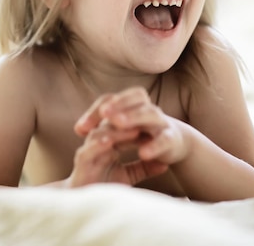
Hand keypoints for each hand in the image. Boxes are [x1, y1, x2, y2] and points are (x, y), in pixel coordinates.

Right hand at [68, 118, 167, 187]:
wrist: (84, 205)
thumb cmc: (103, 186)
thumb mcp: (128, 176)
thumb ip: (143, 168)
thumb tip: (165, 164)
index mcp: (109, 141)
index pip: (122, 124)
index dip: (137, 120)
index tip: (156, 119)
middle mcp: (97, 141)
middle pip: (111, 123)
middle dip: (127, 118)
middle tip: (145, 115)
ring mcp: (88, 150)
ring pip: (101, 133)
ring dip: (116, 131)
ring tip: (134, 129)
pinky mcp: (80, 162)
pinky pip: (88, 150)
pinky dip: (98, 144)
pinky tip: (109, 142)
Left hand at [75, 86, 191, 165]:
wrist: (175, 142)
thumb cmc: (141, 133)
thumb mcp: (121, 129)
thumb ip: (103, 127)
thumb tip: (78, 129)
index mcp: (132, 105)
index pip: (111, 100)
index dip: (95, 111)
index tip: (80, 129)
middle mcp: (146, 109)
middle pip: (134, 99)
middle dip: (117, 105)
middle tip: (103, 114)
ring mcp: (161, 122)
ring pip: (149, 113)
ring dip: (133, 116)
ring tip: (118, 123)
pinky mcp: (172, 139)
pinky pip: (164, 139)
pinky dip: (154, 145)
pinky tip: (143, 153)